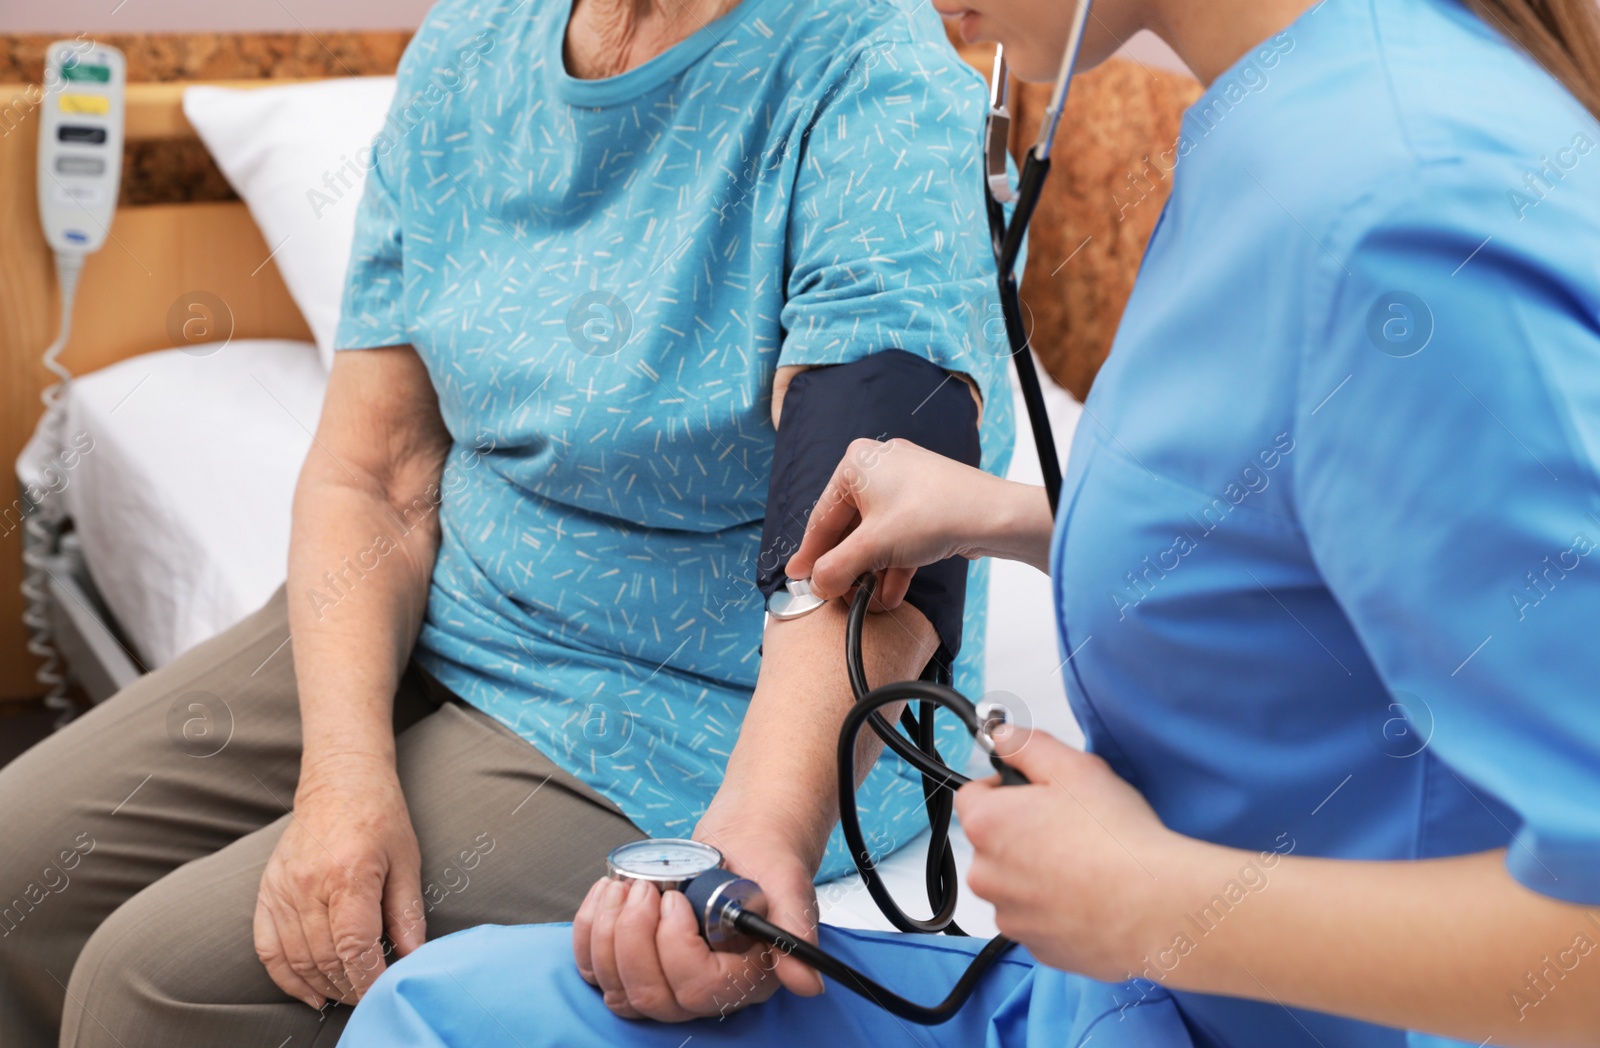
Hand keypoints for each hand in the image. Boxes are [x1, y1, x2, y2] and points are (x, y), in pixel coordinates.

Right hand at [254, 755, 425, 1007]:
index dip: (369, 979)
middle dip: (350, 987)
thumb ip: (407, 912)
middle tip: (370, 998)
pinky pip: (267, 948)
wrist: (339, 782)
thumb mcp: (407, 860)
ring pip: (297, 959)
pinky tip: (309, 993)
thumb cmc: (380, 818)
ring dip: (323, 987)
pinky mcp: (267, 892)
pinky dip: (287, 977)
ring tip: (346, 995)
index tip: (383, 995)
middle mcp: (309, 885)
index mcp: (349, 875)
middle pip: (325, 958)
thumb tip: (414, 957)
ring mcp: (283, 889)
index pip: (354, 945)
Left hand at [572, 826, 823, 1020]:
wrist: (743, 847)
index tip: (676, 899)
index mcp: (743, 979)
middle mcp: (701, 992)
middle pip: (650, 996)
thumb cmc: (765, 864)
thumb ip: (795, 933)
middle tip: (646, 887)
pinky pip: (593, 967)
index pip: (698, 989)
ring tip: (627, 884)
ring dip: (609, 930)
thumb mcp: (788, 887)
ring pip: (617, 987)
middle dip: (634, 936)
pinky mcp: (632, 965)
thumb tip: (806, 983)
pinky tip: (608, 891)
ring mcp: (663, 982)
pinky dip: (590, 927)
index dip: (675, 948)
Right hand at [785, 438, 1050, 608]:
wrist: (991, 515)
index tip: (799, 576)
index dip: (810, 553)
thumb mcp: (873, 547)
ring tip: (868, 601)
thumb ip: (836, 568)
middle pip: (850, 527)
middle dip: (849, 567)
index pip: (823, 517)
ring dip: (872, 571)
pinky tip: (891, 594)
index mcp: (856, 464)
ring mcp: (906, 483)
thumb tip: (817, 585)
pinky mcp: (927, 501)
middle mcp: (879, 466)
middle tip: (838, 595)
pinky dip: (894, 563)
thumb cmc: (931, 515)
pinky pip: (900, 535)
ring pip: (877, 534)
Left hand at [955, 728, 1194, 979]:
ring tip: (1087, 865)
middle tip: (1071, 827)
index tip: (1038, 792)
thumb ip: (1027, 745)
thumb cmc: (1115, 839)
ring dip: (1039, 873)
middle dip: (1024, 832)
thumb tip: (1003, 736)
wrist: (1153, 907)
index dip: (1007, 787)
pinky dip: (1057, 908)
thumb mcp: (1073, 768)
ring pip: (1016, 884)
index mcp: (987, 826)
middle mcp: (987, 875)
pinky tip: (1092, 896)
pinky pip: (1039, 918)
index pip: (974, 794)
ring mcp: (1011, 916)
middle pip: (994, 842)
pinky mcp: (1038, 947)